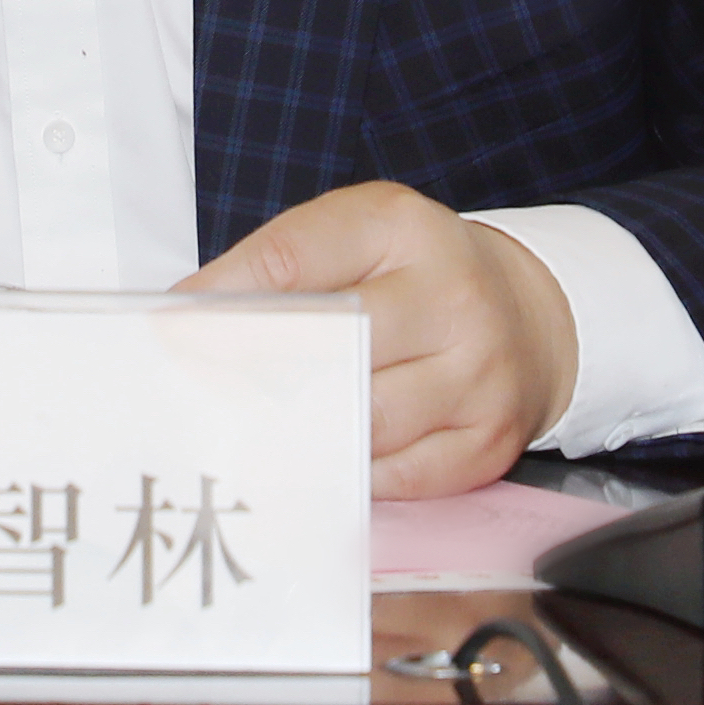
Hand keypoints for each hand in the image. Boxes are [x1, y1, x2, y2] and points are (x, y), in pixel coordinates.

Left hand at [177, 183, 577, 497]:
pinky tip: (319, 460)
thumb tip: (193, 313)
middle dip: (261, 372)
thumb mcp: (358, 232)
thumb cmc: (417, 272)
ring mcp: (477, 375)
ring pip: (364, 420)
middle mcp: (451, 298)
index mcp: (403, 228)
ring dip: (301, 431)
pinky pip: (398, 476)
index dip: (227, 294)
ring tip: (250, 433)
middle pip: (334, 346)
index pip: (295, 258)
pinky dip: (351, 471)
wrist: (527, 314)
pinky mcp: (487, 442)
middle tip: (205, 393)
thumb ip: (281, 262)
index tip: (176, 324)